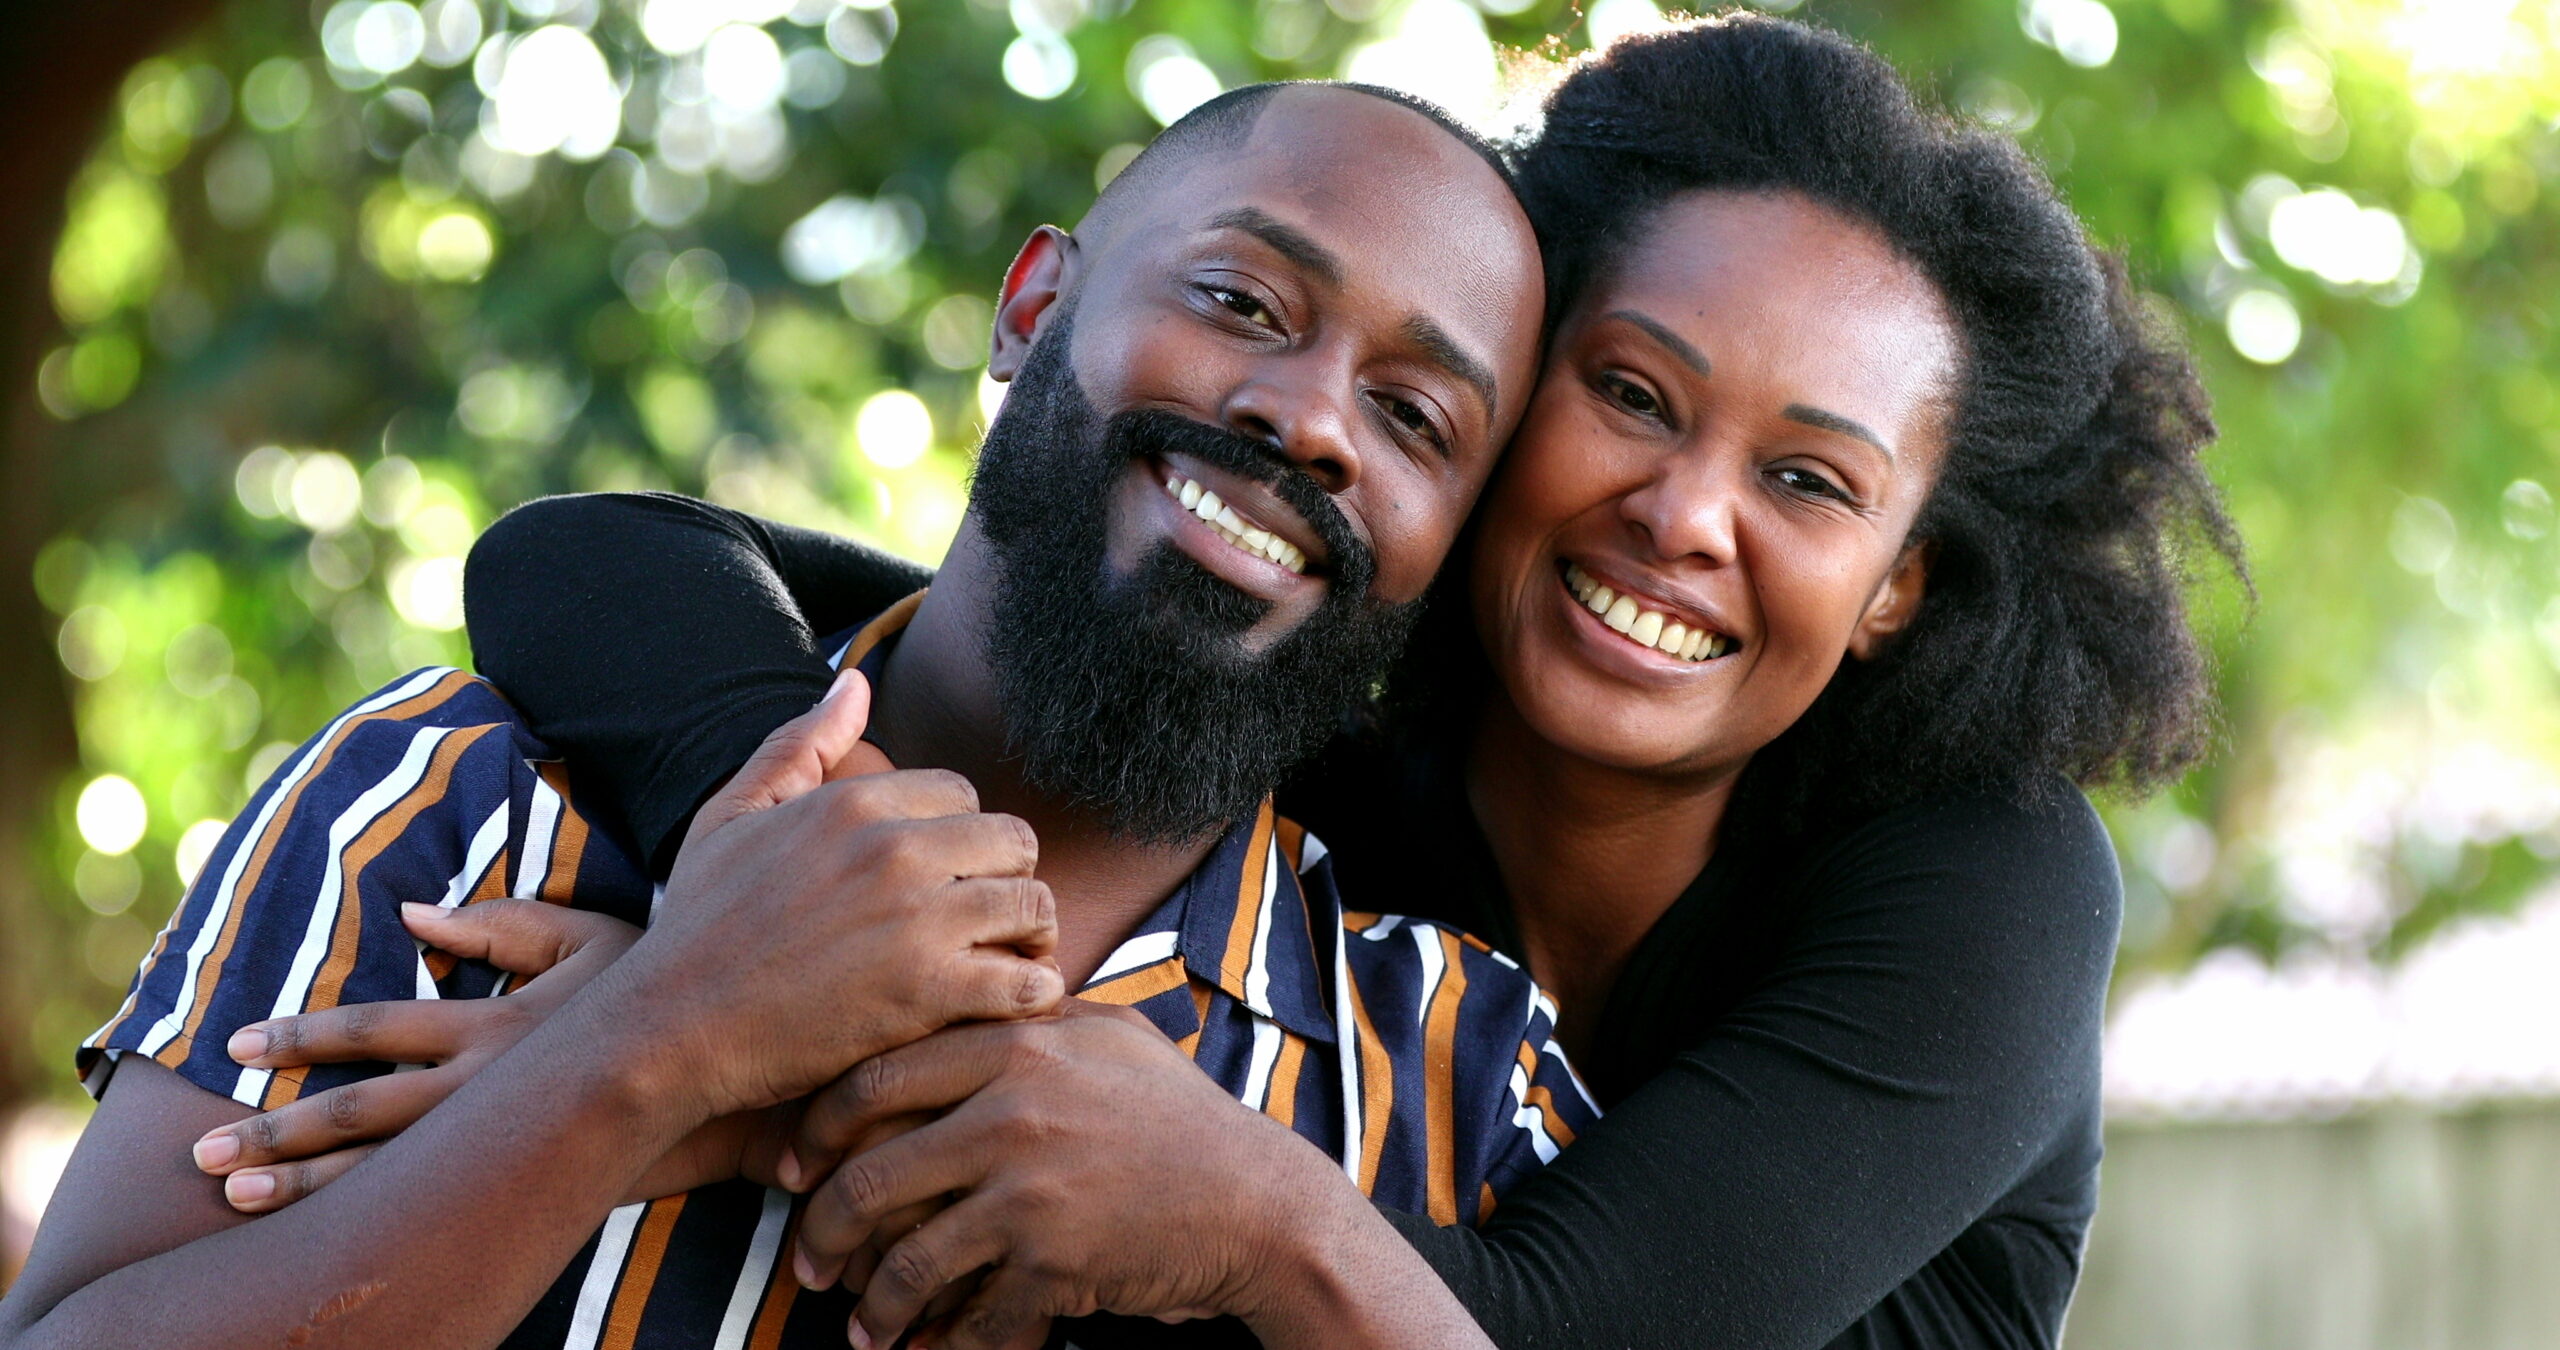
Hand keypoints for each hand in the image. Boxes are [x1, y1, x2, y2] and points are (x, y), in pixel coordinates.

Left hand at [189, 898, 639, 1212]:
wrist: (733, 1093)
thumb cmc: (661, 994)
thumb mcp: (594, 937)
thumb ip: (504, 923)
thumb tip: (412, 913)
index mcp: (497, 1024)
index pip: (380, 1028)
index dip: (306, 1035)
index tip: (237, 1046)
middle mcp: (488, 1090)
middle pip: (362, 1113)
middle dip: (277, 1135)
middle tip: (202, 1154)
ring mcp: (505, 1144)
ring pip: (388, 1171)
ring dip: (306, 1187)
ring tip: (236, 1196)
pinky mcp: (528, 1187)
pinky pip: (435, 1204)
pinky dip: (373, 1217)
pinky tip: (328, 1233)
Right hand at [604, 669, 1067, 1121]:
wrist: (670, 1030)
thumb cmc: (697, 925)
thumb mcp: (731, 817)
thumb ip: (799, 745)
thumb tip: (854, 680)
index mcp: (855, 803)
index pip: (964, 796)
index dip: (959, 838)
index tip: (942, 878)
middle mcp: (894, 851)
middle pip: (1015, 842)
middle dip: (1008, 879)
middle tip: (990, 921)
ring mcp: (917, 923)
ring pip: (1034, 907)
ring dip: (1030, 938)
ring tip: (1007, 963)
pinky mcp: (928, 995)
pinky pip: (1028, 981)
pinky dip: (1031, 994)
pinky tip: (1003, 1007)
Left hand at [783, 1000, 1356, 1349]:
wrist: (1254, 1200)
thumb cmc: (1178, 1116)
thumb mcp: (1108, 1035)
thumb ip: (1031, 1014)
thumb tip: (967, 999)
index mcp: (1015, 1046)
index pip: (875, 1079)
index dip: (817, 1128)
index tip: (796, 1164)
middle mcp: (1012, 1112)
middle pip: (869, 1172)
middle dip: (820, 1227)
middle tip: (805, 1257)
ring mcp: (1030, 1190)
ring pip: (904, 1256)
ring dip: (869, 1302)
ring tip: (858, 1324)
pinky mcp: (1051, 1261)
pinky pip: (965, 1311)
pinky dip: (933, 1341)